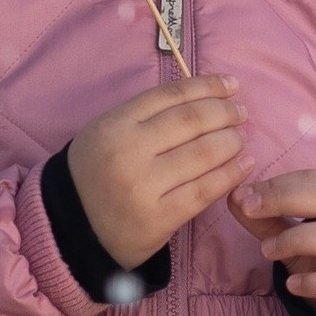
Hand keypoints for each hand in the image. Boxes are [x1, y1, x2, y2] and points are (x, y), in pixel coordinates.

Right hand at [67, 77, 247, 266]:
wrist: (71, 229)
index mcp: (115, 124)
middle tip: (241, 114)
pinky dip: (230, 175)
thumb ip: (146, 115)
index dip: (208, 86)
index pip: (171, 95)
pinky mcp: (159, 219)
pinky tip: (244, 166)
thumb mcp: (107, 132)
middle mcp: (128, 151)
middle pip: (192, 121)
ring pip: (203, 154)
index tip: (231, 86)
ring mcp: (144, 186)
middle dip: (225, 113)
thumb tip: (206, 97)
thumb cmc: (96, 174)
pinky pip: (204, 191)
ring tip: (241, 139)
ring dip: (232, 142)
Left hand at [231, 170, 315, 315]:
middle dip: (285, 199)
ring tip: (266, 251)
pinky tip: (292, 285)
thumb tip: (234, 197)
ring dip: (296, 239)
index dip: (281, 184)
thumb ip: (270, 222)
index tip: (244, 195)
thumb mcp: (298, 246)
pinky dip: (315, 283)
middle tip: (248, 210)